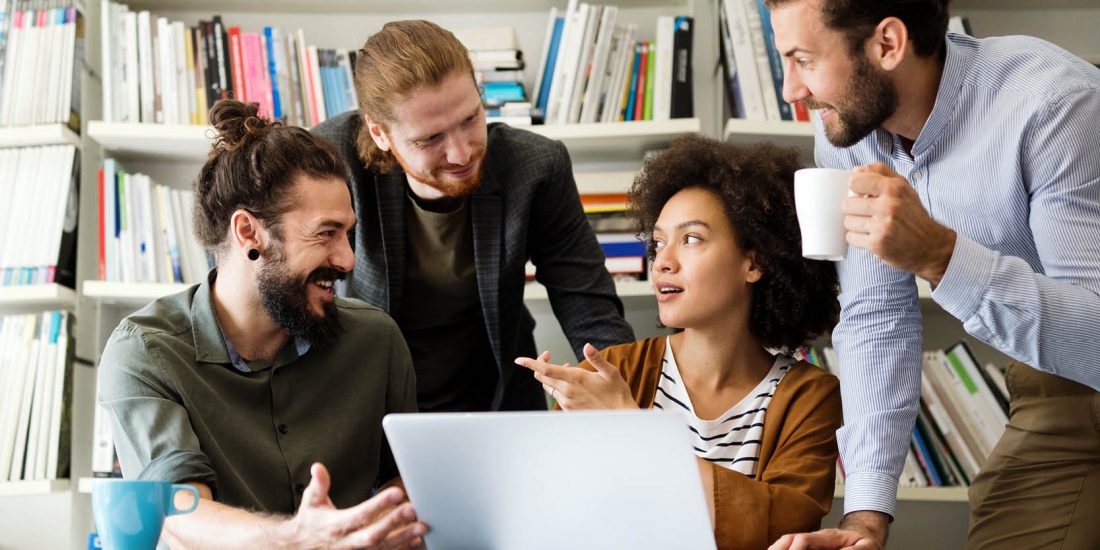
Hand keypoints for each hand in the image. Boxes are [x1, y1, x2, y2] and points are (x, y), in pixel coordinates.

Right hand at [283, 463, 426, 549]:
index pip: (360, 514)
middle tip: (412, 509)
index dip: (379, 504)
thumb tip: (318, 467)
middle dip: (394, 522)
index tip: (397, 493)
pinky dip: (402, 548)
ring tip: (422, 526)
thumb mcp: (311, 502)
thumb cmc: (311, 522)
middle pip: (374, 534)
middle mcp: (347, 542)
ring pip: (383, 547)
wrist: (301, 548)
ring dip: (404, 537)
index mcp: (336, 525)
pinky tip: (416, 540)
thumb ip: (318, 485)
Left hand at [514, 344, 636, 409]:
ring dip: (550, 375)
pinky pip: (556, 396)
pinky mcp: (569, 410)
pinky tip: (569, 383)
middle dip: (540, 364)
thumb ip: (597, 358)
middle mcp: (567, 391)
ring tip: (565, 368)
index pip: (545, 369)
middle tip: (547, 355)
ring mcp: (567, 402)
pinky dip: (557, 386)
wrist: (620, 417)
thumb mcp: (610, 372)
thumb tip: (587, 346)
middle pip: (542, 377)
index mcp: (575, 379)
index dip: (531, 363)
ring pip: (548, 386)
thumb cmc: (617, 394)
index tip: (519, 359)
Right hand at [768, 511, 888, 549]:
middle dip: (780, 547)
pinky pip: (790, 545)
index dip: (797, 547)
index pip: (806, 539)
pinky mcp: (809, 547)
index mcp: (828, 537)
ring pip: (787, 542)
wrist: (863, 536)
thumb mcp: (866, 547)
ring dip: (776, 548)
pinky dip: (780, 548)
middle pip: (791, 538)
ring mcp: (810, 542)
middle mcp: (815, 538)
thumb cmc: (863, 544)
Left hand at [844, 163, 955, 284]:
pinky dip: (857, 238)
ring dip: (854, 224)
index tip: (860, 192)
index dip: (854, 187)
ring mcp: (882, 226)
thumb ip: (881, 172)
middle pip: (847, 204)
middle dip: (852, 208)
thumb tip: (856, 170)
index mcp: (894, 188)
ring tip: (868, 224)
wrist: (929, 244)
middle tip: (864, 211)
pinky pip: (851, 237)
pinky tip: (869, 235)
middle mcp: (889, 206)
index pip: (855, 181)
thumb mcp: (903, 187)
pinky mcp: (877, 244)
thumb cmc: (913, 214)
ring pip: (847, 222)